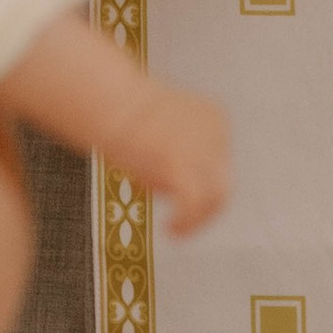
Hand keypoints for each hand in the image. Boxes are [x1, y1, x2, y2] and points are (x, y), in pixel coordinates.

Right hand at [115, 80, 229, 237]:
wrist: (110, 101)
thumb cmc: (123, 112)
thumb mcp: (161, 127)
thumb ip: (174, 150)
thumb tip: (170, 182)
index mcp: (213, 118)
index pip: (217, 160)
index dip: (197, 180)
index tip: (172, 190)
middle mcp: (215, 133)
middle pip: (222, 180)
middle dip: (204, 206)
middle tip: (183, 222)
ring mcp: (201, 149)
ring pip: (217, 196)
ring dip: (197, 219)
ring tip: (176, 230)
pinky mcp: (182, 165)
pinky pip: (194, 204)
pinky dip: (186, 222)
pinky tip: (171, 230)